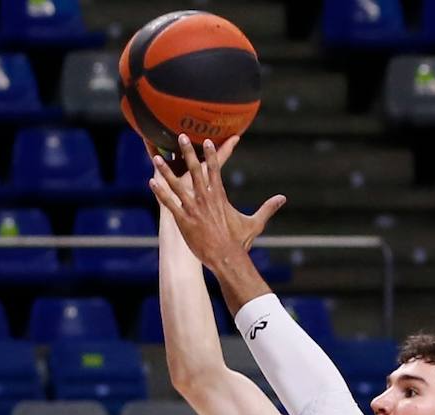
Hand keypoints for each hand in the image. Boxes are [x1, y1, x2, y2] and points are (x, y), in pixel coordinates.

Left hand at [149, 134, 285, 267]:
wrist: (226, 258)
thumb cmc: (239, 242)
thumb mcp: (254, 223)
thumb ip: (267, 208)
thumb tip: (283, 199)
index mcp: (220, 197)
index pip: (215, 170)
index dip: (211, 154)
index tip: (207, 140)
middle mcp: (205, 199)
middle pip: (195, 170)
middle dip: (188, 152)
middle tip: (182, 136)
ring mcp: (193, 209)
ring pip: (177, 185)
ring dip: (166, 170)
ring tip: (157, 158)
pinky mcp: (183, 220)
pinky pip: (169, 203)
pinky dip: (160, 192)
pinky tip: (151, 182)